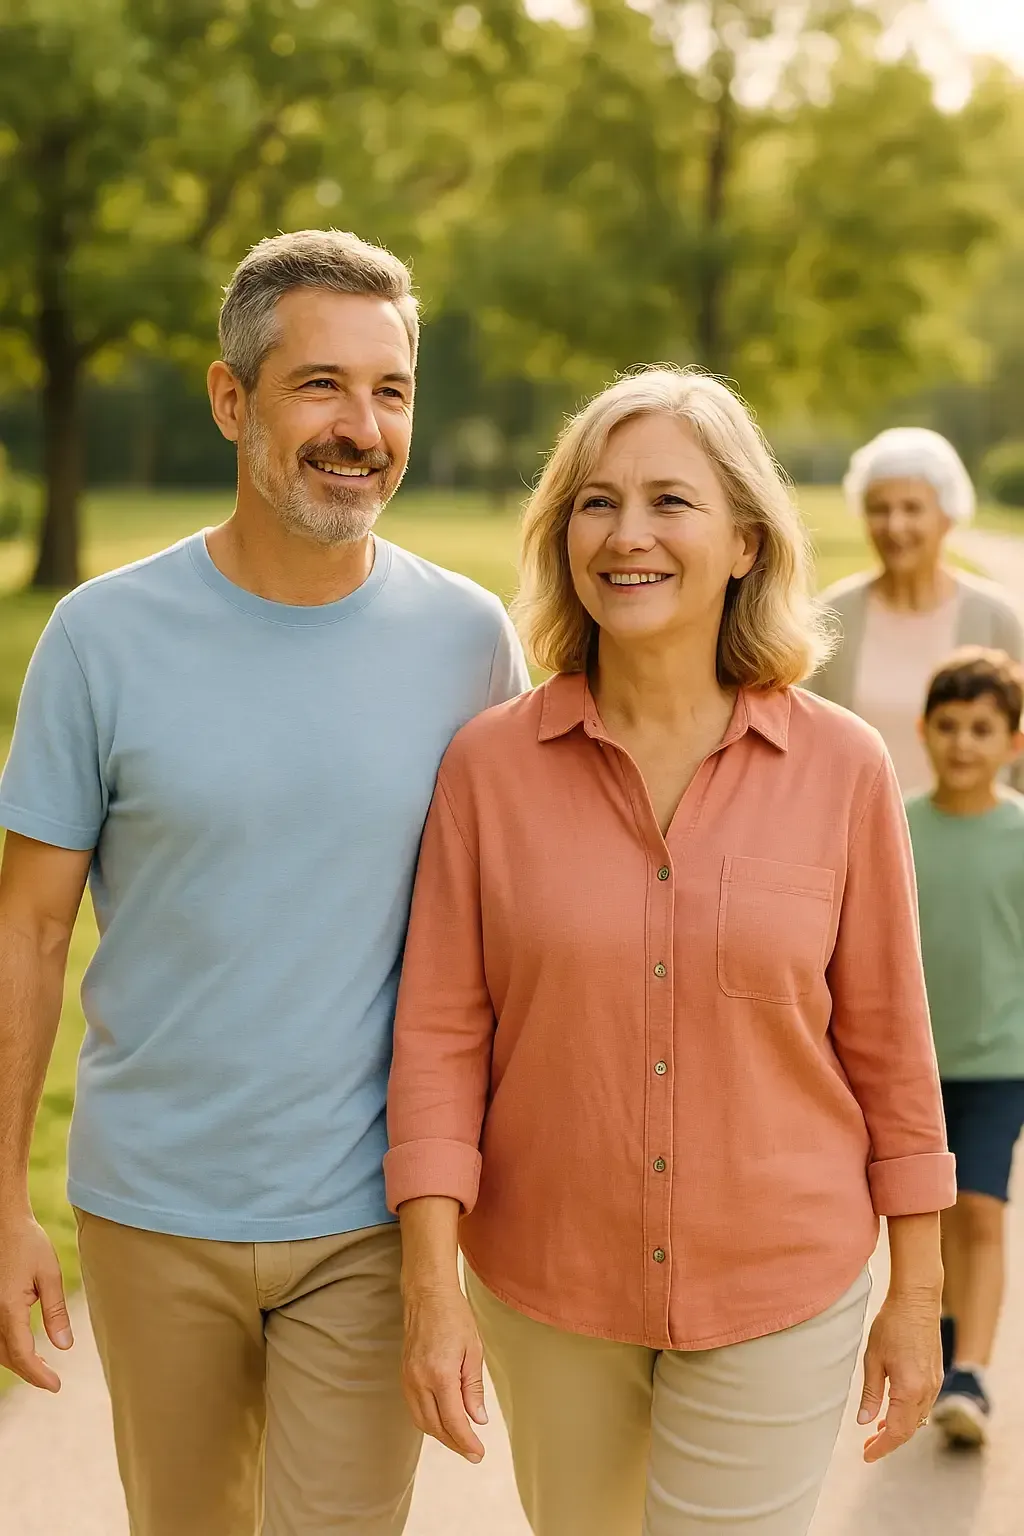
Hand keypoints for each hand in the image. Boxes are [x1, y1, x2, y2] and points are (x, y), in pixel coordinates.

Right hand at [0, 1211, 72, 1391]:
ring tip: (41, 1368)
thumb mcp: (49, 1275)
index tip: (55, 1386)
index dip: (38, 1375)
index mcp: (9, 1308)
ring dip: (16, 1362)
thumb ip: (56, 1312)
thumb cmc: (28, 1244)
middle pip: (8, 1357)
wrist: (4, 1223)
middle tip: (51, 1381)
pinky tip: (23, 1349)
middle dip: (28, 1372)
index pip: (22, 1355)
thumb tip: (64, 1347)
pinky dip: (7, 1348)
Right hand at [402, 1282, 487, 1462]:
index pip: (453, 1420)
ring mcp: (408, 1378)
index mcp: (440, 1374)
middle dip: (455, 1444)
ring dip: (441, 1435)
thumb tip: (477, 1419)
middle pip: (435, 1426)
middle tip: (473, 1453)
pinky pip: (414, 1408)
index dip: (466, 1441)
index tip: (478, 1453)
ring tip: (460, 1441)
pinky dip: (428, 1420)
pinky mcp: (404, 1374)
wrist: (427, 1294)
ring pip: (422, 1421)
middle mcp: (419, 1380)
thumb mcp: (474, 1350)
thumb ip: (473, 1388)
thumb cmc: (454, 1316)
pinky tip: (442, 1421)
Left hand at [857, 1288, 941, 1461]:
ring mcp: (934, 1384)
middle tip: (867, 1447)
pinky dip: (908, 1415)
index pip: (896, 1431)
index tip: (866, 1455)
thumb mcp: (873, 1358)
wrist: (917, 1301)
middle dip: (888, 1442)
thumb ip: (870, 1393)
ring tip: (876, 1432)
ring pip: (917, 1419)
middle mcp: (926, 1391)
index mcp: (909, 1390)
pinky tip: (893, 1411)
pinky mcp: (936, 1376)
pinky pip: (923, 1405)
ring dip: (898, 1429)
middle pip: (908, 1430)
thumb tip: (864, 1422)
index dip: (881, 1447)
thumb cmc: (891, 1325)